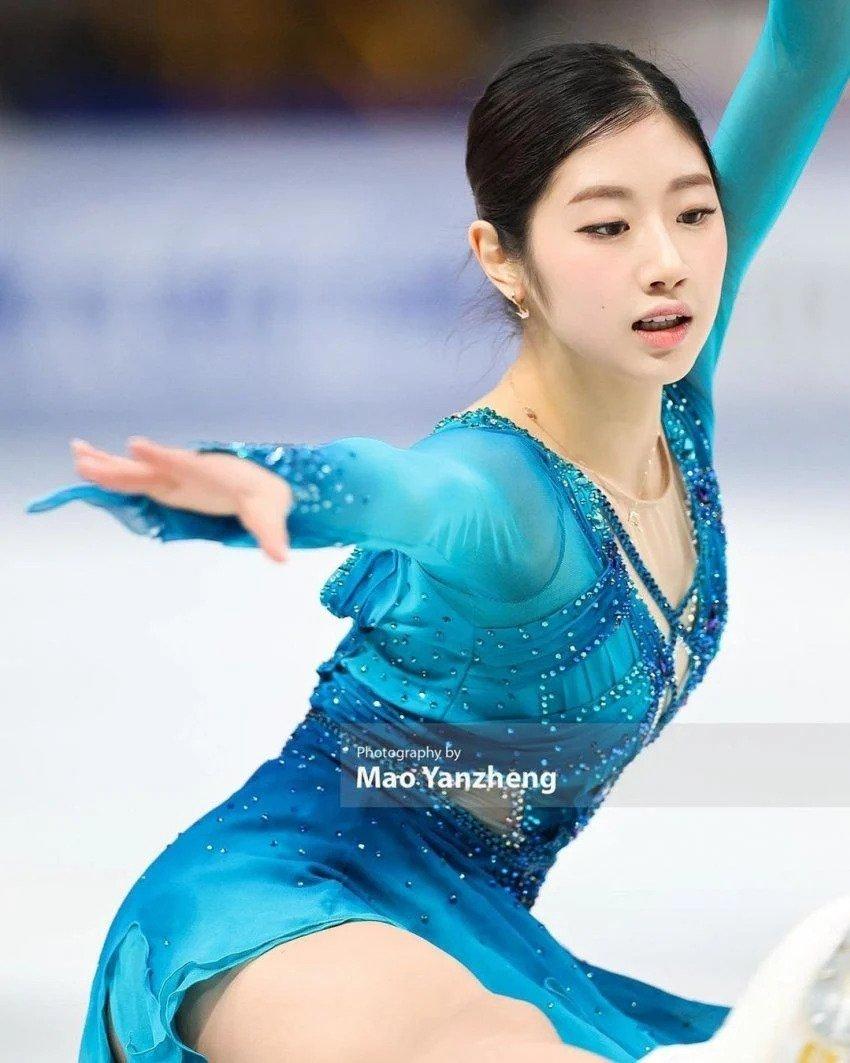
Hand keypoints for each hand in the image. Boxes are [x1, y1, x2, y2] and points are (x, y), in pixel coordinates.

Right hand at [70, 436, 291, 561]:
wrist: (263, 487)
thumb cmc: (266, 499)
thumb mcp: (271, 517)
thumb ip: (271, 536)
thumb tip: (281, 557)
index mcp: (209, 474)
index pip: (182, 462)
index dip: (160, 455)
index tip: (136, 446)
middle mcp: (186, 471)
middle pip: (149, 467)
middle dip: (120, 465)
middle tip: (85, 459)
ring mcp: (174, 477)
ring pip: (136, 471)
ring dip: (107, 465)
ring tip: (76, 455)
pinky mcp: (166, 485)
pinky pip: (135, 479)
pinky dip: (111, 474)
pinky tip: (85, 465)